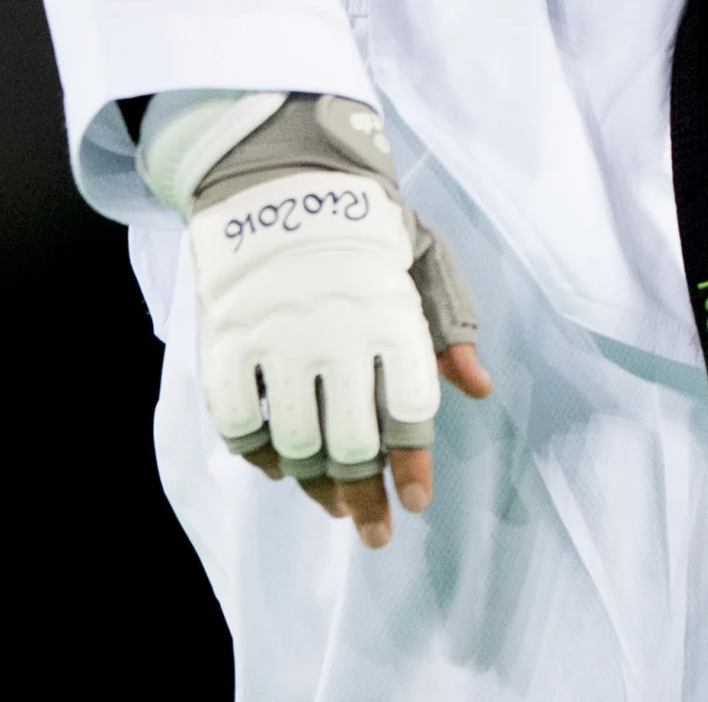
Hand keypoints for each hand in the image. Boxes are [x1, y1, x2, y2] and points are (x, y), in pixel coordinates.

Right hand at [168, 94, 495, 549]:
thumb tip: (478, 389)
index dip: (413, 464)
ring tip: (332, 505)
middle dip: (365, 497)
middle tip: (373, 527)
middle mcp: (337, 333)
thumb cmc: (367, 228)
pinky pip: (239, 423)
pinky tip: (278, 465)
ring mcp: (279, 340)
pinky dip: (257, 454)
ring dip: (315, 484)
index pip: (410, 410)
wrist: (282, 180)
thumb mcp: (426, 261)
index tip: (415, 501)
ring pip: (297, 443)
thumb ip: (449, 328)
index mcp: (392, 314)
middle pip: (352, 442)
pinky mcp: (229, 343)